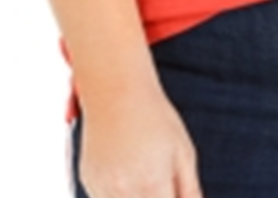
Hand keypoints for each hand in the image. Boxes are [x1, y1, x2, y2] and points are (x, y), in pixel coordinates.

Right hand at [78, 86, 202, 197]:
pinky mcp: (88, 181)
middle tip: (164, 184)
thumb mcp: (184, 154)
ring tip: (146, 173)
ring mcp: (101, 188)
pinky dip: (121, 195)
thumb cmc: (156, 119)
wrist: (116, 91)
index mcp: (152, 185)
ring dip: (138, 197)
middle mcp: (123, 192)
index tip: (174, 193)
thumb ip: (190, 191)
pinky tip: (129, 172)